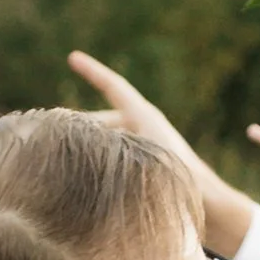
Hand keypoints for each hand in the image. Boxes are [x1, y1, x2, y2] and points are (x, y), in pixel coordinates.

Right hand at [66, 52, 259, 257]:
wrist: (210, 201)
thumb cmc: (182, 180)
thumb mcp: (146, 158)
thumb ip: (116, 147)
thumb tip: (83, 138)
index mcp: (145, 115)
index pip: (113, 86)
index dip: (92, 71)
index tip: (73, 58)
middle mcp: (144, 124)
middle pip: (103, 116)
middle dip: (78, 123)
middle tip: (49, 129)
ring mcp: (145, 141)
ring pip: (108, 136)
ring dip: (88, 143)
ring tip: (61, 154)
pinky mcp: (146, 159)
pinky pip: (115, 151)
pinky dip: (100, 157)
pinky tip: (84, 173)